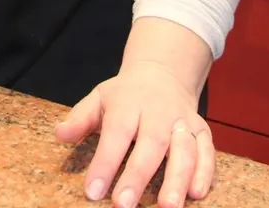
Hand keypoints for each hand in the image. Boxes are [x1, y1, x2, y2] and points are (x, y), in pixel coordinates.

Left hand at [56, 58, 214, 207]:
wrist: (163, 73)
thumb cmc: (125, 95)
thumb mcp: (99, 98)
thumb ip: (80, 118)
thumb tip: (60, 134)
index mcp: (128, 103)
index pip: (116, 134)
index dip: (104, 163)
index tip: (92, 192)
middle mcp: (159, 112)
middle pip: (151, 144)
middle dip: (138, 177)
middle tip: (124, 205)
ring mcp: (183, 121)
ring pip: (184, 150)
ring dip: (178, 179)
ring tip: (168, 207)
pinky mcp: (202, 131)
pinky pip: (208, 151)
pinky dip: (205, 172)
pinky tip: (197, 194)